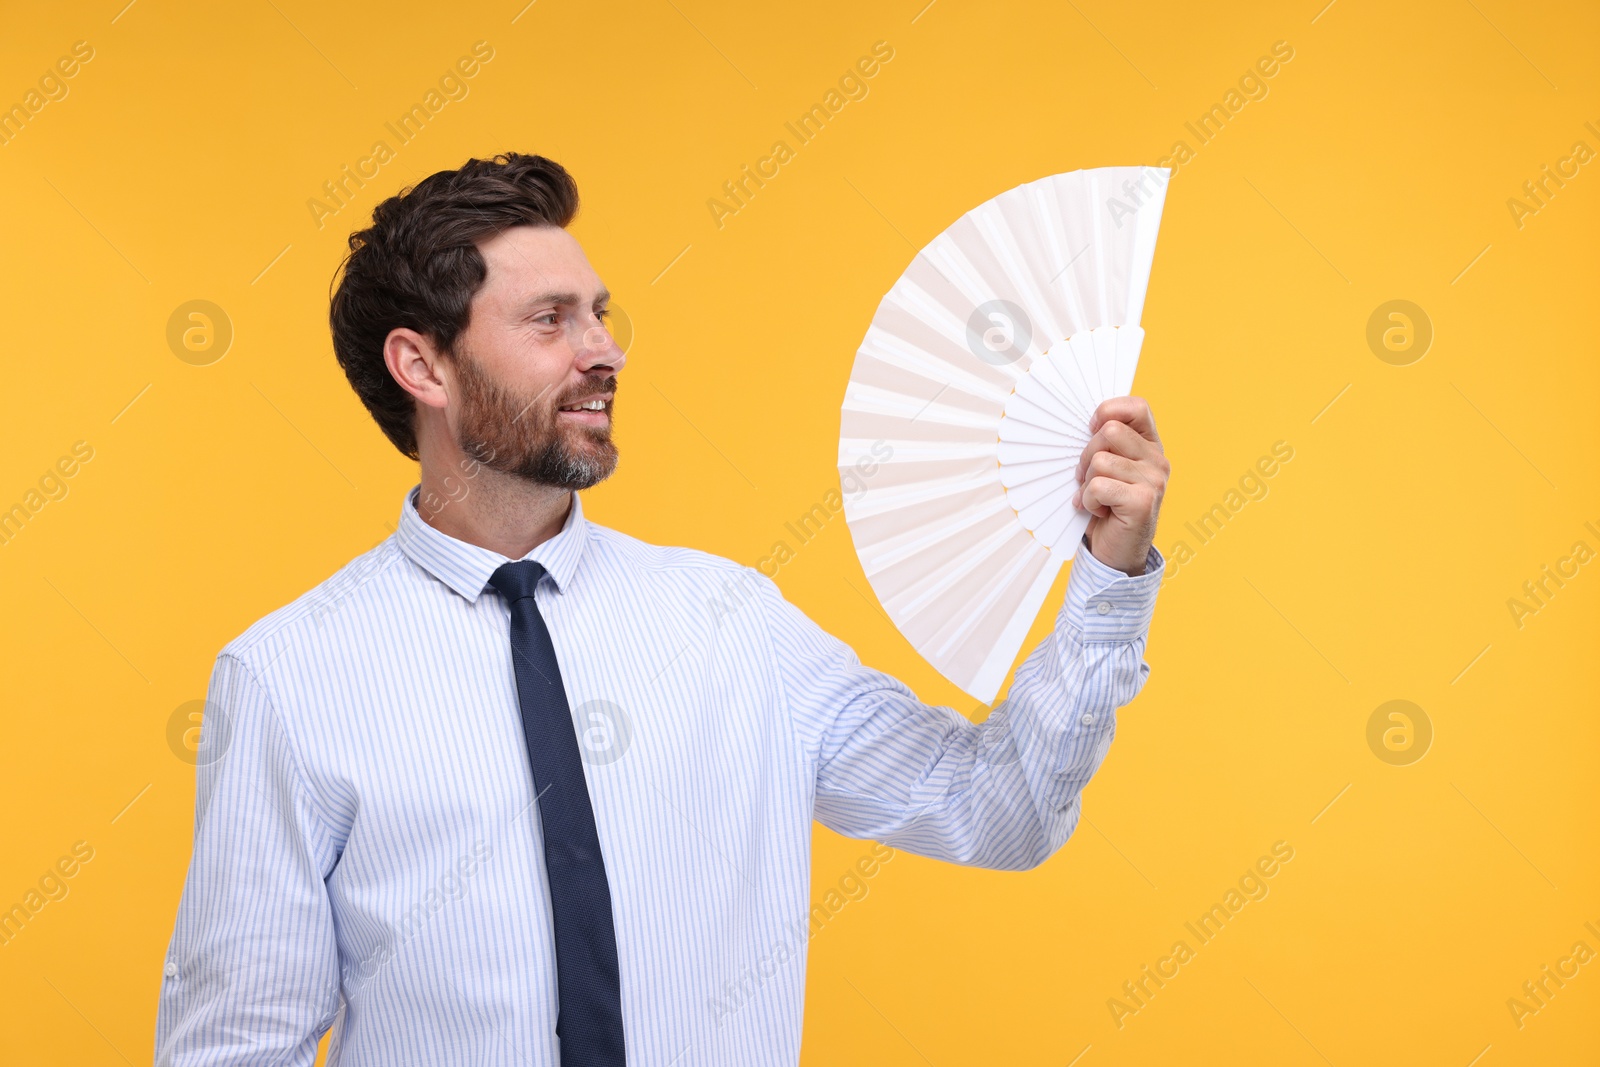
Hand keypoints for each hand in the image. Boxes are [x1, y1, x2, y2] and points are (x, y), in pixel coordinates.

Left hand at [1070, 396, 1168, 575]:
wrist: (1116, 552)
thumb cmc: (1107, 507)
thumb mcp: (1107, 470)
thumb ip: (1105, 445)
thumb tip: (1084, 424)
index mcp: (1150, 446)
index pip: (1136, 407)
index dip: (1108, 412)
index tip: (1092, 430)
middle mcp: (1158, 460)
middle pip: (1109, 432)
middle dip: (1086, 456)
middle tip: (1087, 479)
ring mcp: (1154, 481)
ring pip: (1100, 461)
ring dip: (1086, 483)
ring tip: (1095, 498)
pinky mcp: (1143, 501)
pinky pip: (1098, 486)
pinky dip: (1088, 500)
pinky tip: (1099, 511)